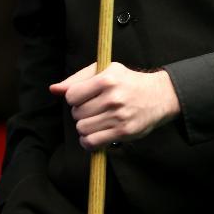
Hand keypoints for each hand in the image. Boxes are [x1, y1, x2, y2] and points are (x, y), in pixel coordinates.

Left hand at [49, 62, 180, 149]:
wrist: (159, 96)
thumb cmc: (127, 82)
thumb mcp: (106, 71)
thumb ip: (78, 79)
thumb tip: (54, 89)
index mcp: (107, 79)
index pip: (72, 95)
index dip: (74, 98)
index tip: (83, 98)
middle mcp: (113, 97)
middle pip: (77, 113)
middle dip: (81, 113)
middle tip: (94, 109)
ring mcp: (119, 116)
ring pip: (82, 129)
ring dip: (85, 127)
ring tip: (95, 121)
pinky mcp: (123, 132)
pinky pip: (92, 142)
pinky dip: (88, 142)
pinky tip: (94, 134)